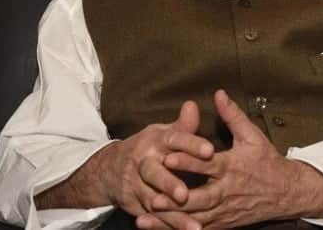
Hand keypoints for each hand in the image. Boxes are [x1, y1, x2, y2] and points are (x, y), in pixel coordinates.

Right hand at [35, 100, 213, 223]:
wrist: (111, 168)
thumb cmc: (151, 148)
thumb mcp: (164, 133)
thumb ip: (183, 125)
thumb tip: (193, 105)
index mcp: (154, 140)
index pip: (173, 140)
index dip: (191, 144)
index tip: (210, 150)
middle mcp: (142, 161)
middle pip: (154, 172)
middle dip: (169, 183)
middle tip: (185, 194)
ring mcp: (136, 184)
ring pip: (153, 199)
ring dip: (172, 214)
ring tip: (193, 225)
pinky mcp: (135, 204)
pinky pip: (153, 217)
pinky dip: (167, 226)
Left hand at [136, 90, 322, 228]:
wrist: (288, 193)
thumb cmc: (267, 161)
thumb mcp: (252, 135)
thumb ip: (232, 115)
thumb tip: (218, 93)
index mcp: (232, 167)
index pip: (208, 164)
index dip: (188, 161)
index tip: (167, 156)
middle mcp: (227, 191)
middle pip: (199, 198)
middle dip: (175, 199)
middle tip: (152, 195)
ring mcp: (225, 211)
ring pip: (195, 218)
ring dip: (171, 219)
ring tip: (146, 216)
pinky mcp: (224, 224)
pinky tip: (159, 229)